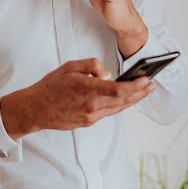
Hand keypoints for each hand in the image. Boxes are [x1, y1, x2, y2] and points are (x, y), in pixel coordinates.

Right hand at [0, 58, 154, 139]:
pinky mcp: (88, 122)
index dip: (137, 86)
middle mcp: (92, 106)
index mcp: (88, 90)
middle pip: (124, 101)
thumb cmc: (50, 87)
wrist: (35, 109)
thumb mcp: (69, 67)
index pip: (119, 90)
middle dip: (140, 93)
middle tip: (152, 85)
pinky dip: (119, 105)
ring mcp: (91, 117)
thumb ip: (91, 66)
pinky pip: (108, 112)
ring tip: (143, 92)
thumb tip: (108, 73)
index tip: (147, 80)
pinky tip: (124, 99)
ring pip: (118, 108)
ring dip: (133, 100)